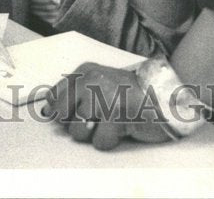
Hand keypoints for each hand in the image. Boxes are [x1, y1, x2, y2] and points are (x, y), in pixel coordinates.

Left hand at [41, 62, 170, 150]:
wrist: (166, 95)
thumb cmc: (131, 92)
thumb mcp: (100, 81)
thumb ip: (74, 91)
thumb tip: (47, 109)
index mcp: (85, 71)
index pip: (54, 97)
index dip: (61, 112)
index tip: (78, 113)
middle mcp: (91, 80)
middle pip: (62, 117)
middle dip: (77, 124)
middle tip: (98, 118)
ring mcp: (103, 97)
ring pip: (78, 132)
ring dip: (94, 134)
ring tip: (112, 121)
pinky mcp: (117, 115)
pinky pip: (99, 142)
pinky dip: (110, 140)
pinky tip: (122, 128)